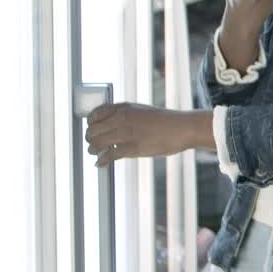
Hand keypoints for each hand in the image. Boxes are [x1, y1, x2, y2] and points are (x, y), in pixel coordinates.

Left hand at [85, 103, 205, 166]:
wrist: (182, 128)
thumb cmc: (166, 121)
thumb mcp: (143, 111)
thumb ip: (127, 116)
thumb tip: (114, 125)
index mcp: (125, 107)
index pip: (96, 113)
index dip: (90, 123)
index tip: (91, 128)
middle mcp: (122, 118)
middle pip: (93, 130)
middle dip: (90, 138)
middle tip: (92, 143)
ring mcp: (126, 133)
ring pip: (98, 142)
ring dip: (93, 149)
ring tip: (94, 153)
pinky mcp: (132, 148)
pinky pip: (109, 155)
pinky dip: (101, 161)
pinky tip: (100, 164)